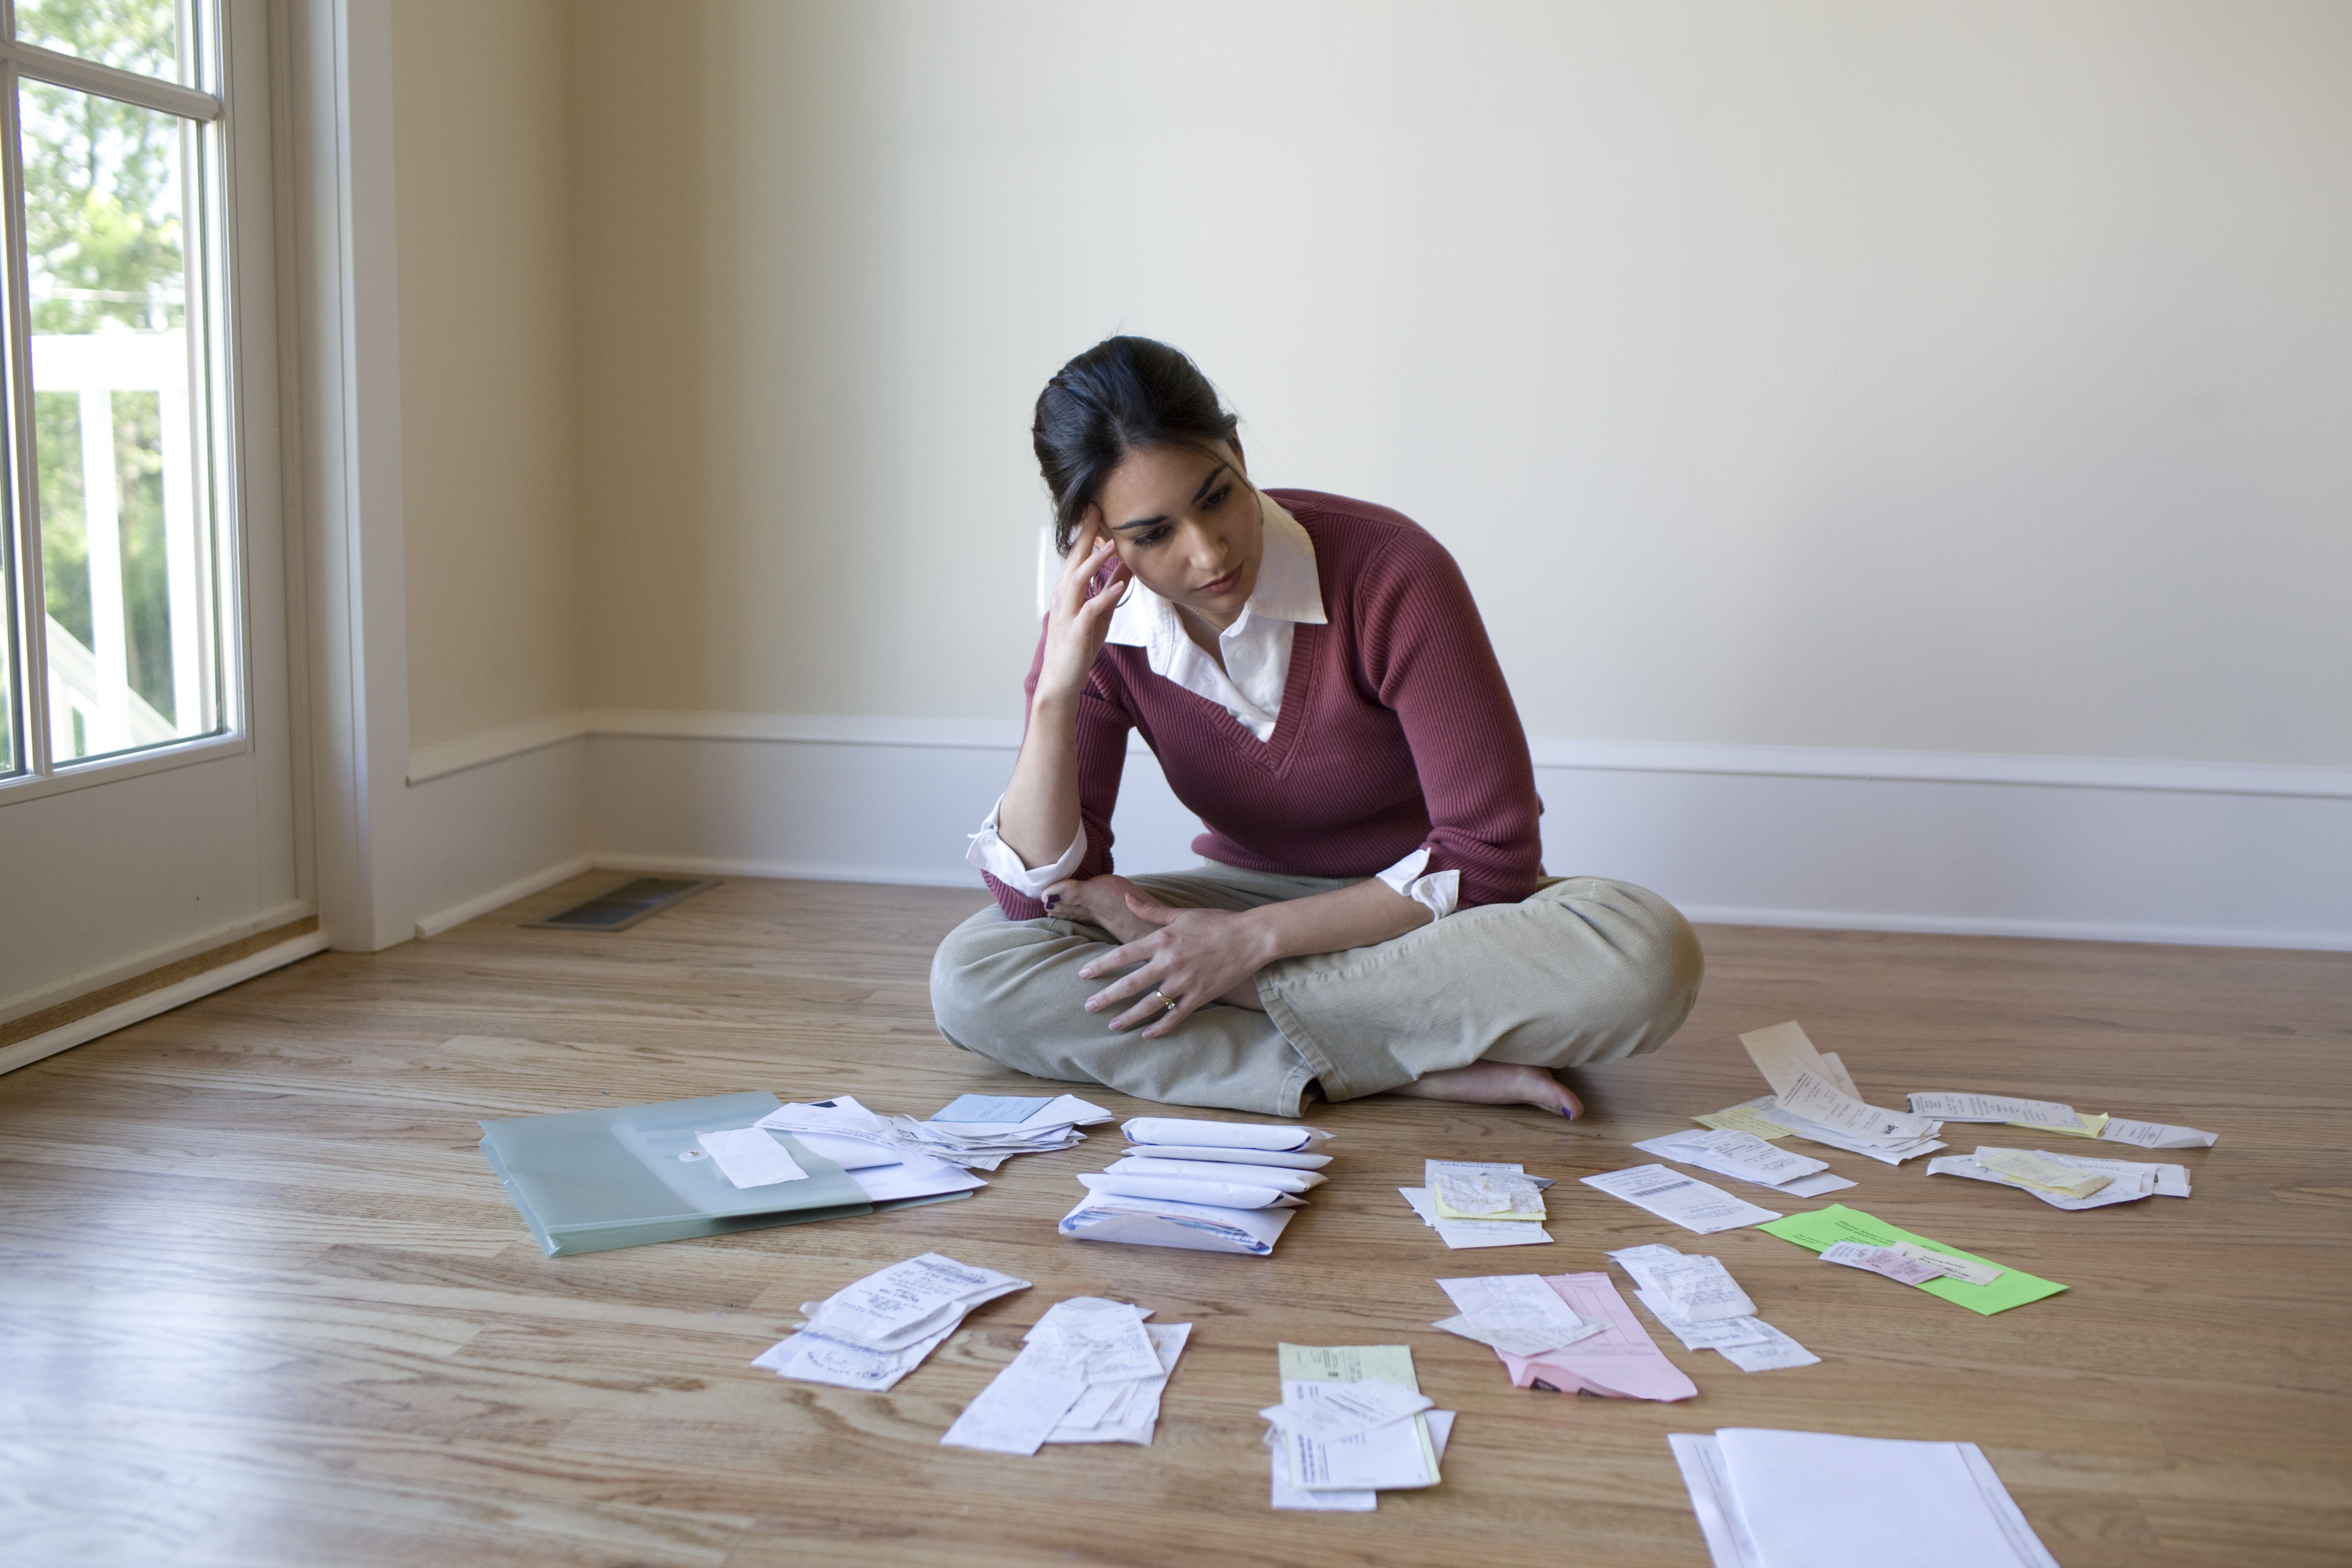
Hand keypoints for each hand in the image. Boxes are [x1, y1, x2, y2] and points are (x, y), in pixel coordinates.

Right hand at [1035, 513, 1130, 701]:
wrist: (1062, 679)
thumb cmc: (1079, 645)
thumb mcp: (1100, 612)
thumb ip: (1111, 587)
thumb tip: (1128, 565)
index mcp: (1067, 590)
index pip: (1077, 555)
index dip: (1087, 532)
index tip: (1096, 508)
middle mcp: (1063, 597)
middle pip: (1074, 560)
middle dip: (1086, 535)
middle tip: (1097, 509)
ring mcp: (1068, 613)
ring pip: (1078, 580)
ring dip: (1095, 562)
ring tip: (1113, 545)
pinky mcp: (1076, 631)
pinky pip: (1089, 610)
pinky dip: (1103, 597)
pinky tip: (1117, 587)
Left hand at [1077, 890, 1270, 1037]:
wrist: (1251, 937)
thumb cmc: (1217, 922)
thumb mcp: (1182, 913)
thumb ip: (1151, 911)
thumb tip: (1126, 899)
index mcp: (1162, 940)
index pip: (1122, 955)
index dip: (1100, 966)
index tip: (1084, 975)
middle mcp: (1169, 963)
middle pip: (1130, 984)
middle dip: (1106, 998)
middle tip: (1089, 1007)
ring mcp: (1184, 982)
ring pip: (1150, 1005)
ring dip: (1128, 1017)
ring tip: (1112, 1025)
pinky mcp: (1200, 996)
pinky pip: (1175, 1016)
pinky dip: (1161, 1027)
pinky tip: (1147, 1034)